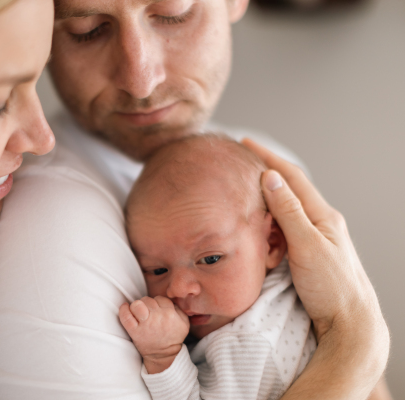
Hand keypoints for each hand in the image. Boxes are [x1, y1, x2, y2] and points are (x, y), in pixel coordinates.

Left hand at [119, 296, 189, 373]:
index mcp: (171, 314)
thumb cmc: (172, 338)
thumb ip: (179, 309)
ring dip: (136, 306)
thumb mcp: (184, 323)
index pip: (160, 299)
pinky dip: (123, 310)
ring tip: (138, 313)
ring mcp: (145, 324)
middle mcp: (158, 317)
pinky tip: (125, 307)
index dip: (157, 303)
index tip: (156, 310)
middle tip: (148, 313)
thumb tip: (168, 300)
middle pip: (148, 300)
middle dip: (146, 304)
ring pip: (137, 304)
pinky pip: (126, 316)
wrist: (164, 356)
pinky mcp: (135, 332)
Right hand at [242, 138, 389, 398]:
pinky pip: (288, 222)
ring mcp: (317, 236)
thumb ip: (288, 212)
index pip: (291, 177)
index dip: (267, 157)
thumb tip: (270, 178)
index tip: (245, 144)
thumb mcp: (307, 246)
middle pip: (290, 186)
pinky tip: (262, 215)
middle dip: (267, 168)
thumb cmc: (332, 287)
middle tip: (243, 159)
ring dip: (268, 190)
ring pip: (289, 204)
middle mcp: (321, 221)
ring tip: (247, 182)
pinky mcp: (310, 250)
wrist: (349, 322)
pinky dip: (272, 212)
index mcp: (322, 215)